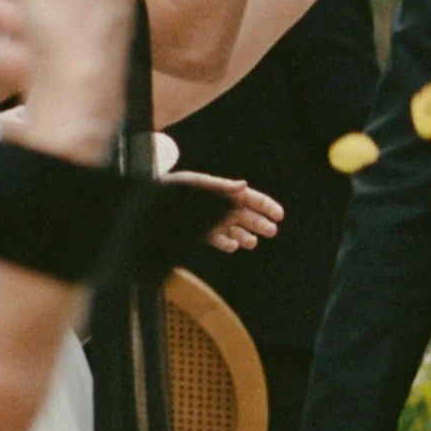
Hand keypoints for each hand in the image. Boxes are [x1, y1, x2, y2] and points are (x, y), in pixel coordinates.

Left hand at [165, 169, 282, 251]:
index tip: (279, 215)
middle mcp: (222, 207)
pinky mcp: (204, 234)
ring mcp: (214, 221)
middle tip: (271, 231)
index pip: (252, 199)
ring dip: (247, 236)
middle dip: (261, 224)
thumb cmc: (175, 188)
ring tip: (252, 241)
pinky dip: (227, 244)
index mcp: (225, 192)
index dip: (267, 206)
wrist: (151, 207)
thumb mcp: (198, 184)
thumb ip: (221, 186)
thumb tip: (243, 186)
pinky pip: (220, 241)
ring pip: (237, 231)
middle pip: (248, 217)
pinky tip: (233, 246)